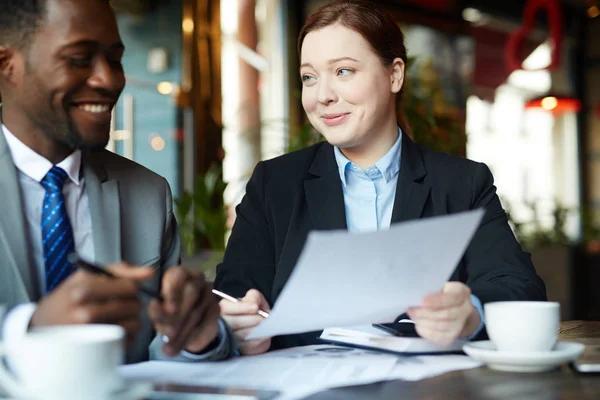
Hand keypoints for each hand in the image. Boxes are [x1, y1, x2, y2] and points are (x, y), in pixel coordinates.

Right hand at [30, 264, 154, 345]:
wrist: (40, 328)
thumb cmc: (65, 300)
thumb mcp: (83, 277)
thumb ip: (116, 271)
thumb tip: (148, 272)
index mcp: (84, 290)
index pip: (129, 286)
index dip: (133, 286)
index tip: (129, 288)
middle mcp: (86, 312)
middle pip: (134, 304)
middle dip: (132, 302)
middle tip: (121, 304)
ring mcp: (92, 334)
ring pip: (135, 323)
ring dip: (131, 319)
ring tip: (117, 317)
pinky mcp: (98, 351)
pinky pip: (129, 340)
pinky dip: (128, 335)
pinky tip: (114, 331)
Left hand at [147, 267, 219, 356]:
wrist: (187, 326)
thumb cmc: (168, 313)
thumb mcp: (159, 312)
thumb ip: (157, 311)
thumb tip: (154, 307)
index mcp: (179, 275)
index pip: (178, 275)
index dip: (173, 292)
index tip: (167, 310)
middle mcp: (196, 280)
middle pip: (191, 292)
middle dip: (178, 315)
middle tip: (168, 334)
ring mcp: (209, 293)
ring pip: (197, 311)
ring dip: (182, 332)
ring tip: (169, 347)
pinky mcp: (217, 308)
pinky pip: (206, 323)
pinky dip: (193, 337)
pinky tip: (183, 346)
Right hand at [220, 289, 270, 354]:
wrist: (259, 327)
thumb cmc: (254, 310)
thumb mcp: (255, 299)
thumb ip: (254, 296)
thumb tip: (253, 303)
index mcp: (224, 308)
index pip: (226, 307)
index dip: (241, 307)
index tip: (255, 307)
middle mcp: (222, 323)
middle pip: (230, 322)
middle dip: (249, 320)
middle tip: (262, 318)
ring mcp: (228, 338)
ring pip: (238, 335)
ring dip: (253, 330)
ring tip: (264, 325)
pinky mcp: (237, 349)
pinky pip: (246, 346)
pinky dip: (257, 340)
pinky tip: (264, 334)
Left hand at [406, 282, 480, 345]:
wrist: (456, 311)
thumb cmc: (443, 296)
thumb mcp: (440, 287)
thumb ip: (431, 290)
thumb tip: (416, 296)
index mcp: (461, 293)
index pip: (451, 298)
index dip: (436, 301)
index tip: (423, 302)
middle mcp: (465, 310)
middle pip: (446, 314)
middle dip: (425, 313)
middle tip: (412, 310)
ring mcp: (460, 325)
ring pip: (441, 326)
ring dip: (423, 322)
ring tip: (413, 316)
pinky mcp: (452, 337)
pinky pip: (437, 336)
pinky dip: (425, 331)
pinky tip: (419, 324)